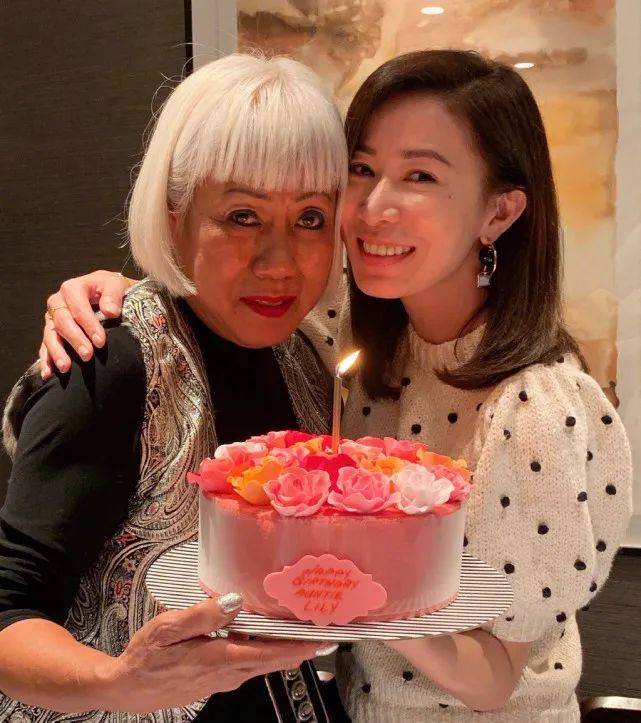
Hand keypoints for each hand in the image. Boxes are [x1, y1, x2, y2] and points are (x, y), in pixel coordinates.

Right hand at [41, 270, 135, 378]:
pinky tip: (48, 373)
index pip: (78, 307)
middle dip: (75, 340)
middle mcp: (58, 302)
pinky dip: (46, 360)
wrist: (106, 293)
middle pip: (62, 322)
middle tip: (88, 356)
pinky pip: (45, 345)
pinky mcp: (52, 331)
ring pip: (50, 335)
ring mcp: (53, 318)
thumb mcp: (115, 284)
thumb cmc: (110, 290)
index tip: (101, 341)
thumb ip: (113, 295)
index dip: (88, 324)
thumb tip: (110, 311)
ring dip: (57, 352)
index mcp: (72, 288)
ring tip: (66, 368)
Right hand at [102, 593, 334, 713]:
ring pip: (261, 665)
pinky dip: (264, 655)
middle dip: (299, 649)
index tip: (320, 639)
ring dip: (283, 652)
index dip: (297, 646)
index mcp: (219, 658)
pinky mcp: (214, 680)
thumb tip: (236, 599)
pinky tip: (265, 642)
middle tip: (324, 636)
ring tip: (302, 635)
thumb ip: (203, 614)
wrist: (124, 688)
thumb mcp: (168, 628)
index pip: (269, 653)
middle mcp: (226, 673)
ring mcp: (221, 680)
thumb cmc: (144, 657)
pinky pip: (247, 666)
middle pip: (272, 661)